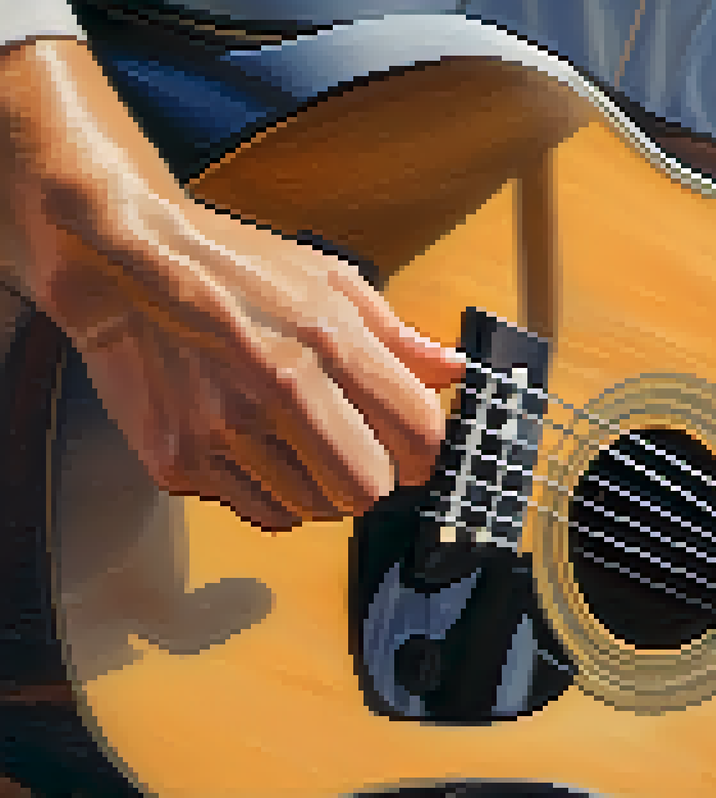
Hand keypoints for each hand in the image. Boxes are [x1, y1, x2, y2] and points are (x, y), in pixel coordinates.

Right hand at [3, 39, 465, 529]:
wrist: (123, 266)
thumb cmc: (234, 268)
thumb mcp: (331, 280)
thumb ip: (397, 336)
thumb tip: (453, 372)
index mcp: (327, 342)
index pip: (418, 432)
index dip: (427, 449)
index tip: (417, 446)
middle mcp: (279, 391)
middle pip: (368, 489)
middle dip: (375, 477)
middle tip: (360, 454)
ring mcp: (224, 433)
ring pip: (314, 510)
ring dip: (322, 488)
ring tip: (301, 446)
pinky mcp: (179, 462)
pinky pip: (257, 511)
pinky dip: (270, 494)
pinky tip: (260, 453)